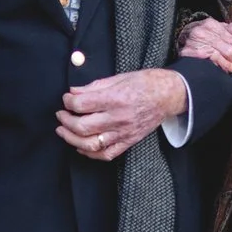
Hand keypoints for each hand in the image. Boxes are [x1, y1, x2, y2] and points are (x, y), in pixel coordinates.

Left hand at [57, 68, 186, 162]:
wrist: (169, 95)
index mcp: (116, 98)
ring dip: (71, 139)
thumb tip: (73, 92)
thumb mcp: (120, 77)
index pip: (81, 104)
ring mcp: (123, 132)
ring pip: (90, 144)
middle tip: (61, 115)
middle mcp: (118, 118)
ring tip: (64, 131)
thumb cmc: (146, 82)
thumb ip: (94, 86)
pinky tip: (81, 146)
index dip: (68, 101)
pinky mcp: (128, 141)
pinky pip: (105, 154)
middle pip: (81, 126)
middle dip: (65, 121)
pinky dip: (89, 153)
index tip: (66, 98)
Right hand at [181, 17, 231, 73]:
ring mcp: (199, 40)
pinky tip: (223, 69)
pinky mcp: (195, 51)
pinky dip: (222, 65)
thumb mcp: (215, 32)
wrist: (177, 46)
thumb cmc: (200, 40)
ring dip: (230, 64)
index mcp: (212, 24)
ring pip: (226, 52)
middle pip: (231, 47)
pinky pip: (216, 58)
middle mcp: (205, 30)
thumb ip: (231, 31)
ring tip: (230, 68)